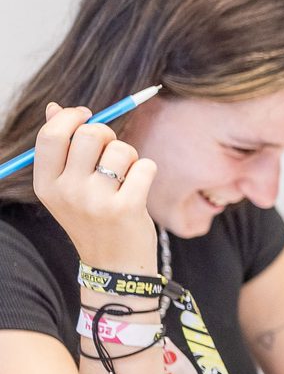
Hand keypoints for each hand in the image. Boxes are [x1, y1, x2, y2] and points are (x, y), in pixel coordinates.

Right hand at [32, 102, 157, 272]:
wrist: (114, 266)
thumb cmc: (93, 219)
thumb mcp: (67, 188)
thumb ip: (61, 148)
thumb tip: (55, 107)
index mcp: (46, 184)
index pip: (51, 135)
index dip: (72, 117)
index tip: (86, 115)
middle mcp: (67, 192)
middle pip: (91, 134)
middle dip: (108, 135)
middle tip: (112, 151)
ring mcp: (96, 201)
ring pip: (122, 149)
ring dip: (130, 157)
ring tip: (125, 177)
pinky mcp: (127, 207)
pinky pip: (145, 166)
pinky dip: (147, 171)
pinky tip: (139, 188)